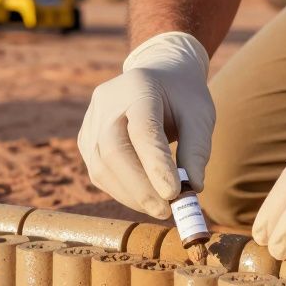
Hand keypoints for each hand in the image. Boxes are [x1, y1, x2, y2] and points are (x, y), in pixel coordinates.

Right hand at [78, 31, 214, 218]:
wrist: (156, 75)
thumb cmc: (181, 96)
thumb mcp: (200, 113)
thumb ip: (197, 148)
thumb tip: (192, 189)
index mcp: (138, 87)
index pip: (143, 129)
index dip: (156, 165)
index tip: (175, 194)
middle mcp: (107, 102)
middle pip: (113, 150)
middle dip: (140, 187)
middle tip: (166, 211)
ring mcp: (91, 121)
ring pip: (101, 166)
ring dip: (131, 194)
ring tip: (160, 207)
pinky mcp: (86, 139)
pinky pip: (98, 172)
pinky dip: (122, 191)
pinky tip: (144, 197)